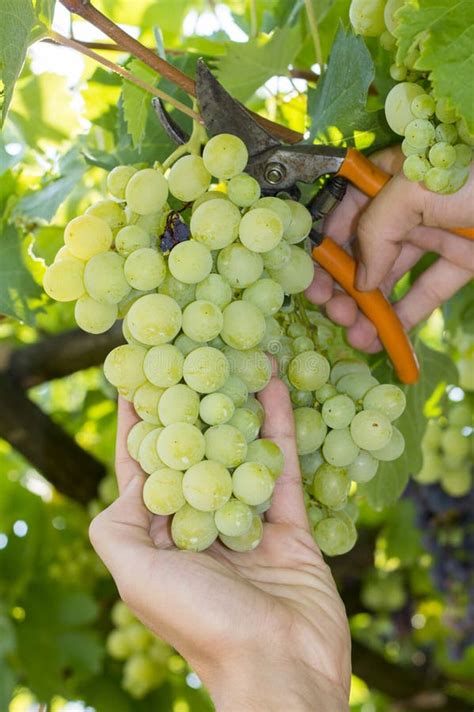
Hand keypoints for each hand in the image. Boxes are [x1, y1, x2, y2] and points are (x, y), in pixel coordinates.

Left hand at [89, 380, 350, 711]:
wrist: (281, 668)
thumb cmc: (201, 624)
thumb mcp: (137, 576)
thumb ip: (120, 524)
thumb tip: (140, 475)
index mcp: (159, 542)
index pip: (143, 470)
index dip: (137, 425)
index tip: (135, 379)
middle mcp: (200, 529)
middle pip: (194, 454)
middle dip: (190, 407)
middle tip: (189, 356)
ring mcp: (246, 526)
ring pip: (238, 454)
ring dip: (236, 408)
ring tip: (234, 359)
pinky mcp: (289, 526)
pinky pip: (281, 467)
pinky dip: (278, 427)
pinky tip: (274, 386)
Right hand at [306, 146, 473, 352]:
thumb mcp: (418, 189)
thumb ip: (377, 227)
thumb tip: (359, 275)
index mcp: (392, 172)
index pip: (343, 208)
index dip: (323, 245)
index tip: (311, 280)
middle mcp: (409, 202)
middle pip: (363, 246)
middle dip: (343, 283)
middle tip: (334, 313)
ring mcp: (436, 231)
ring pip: (391, 273)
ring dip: (369, 306)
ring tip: (356, 334)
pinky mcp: (462, 259)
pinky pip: (427, 289)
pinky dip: (406, 315)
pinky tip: (386, 339)